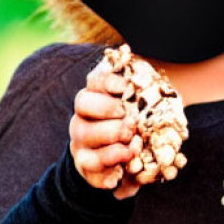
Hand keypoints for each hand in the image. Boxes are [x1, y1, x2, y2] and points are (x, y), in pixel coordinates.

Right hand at [69, 61, 139, 199]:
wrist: (122, 161)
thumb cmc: (136, 125)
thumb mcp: (143, 105)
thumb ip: (138, 83)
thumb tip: (127, 48)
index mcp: (96, 97)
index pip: (94, 81)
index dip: (108, 80)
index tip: (127, 86)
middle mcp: (83, 117)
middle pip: (83, 105)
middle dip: (108, 109)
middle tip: (131, 120)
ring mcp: (81, 143)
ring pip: (85, 138)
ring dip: (110, 142)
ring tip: (131, 146)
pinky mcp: (86, 167)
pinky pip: (90, 170)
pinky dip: (106, 172)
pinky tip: (120, 175)